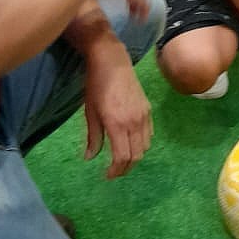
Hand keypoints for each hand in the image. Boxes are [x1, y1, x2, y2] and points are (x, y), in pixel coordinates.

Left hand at [82, 40, 152, 178]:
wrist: (112, 63)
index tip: (107, 175)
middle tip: (114, 172)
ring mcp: (144, 116)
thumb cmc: (96, 86)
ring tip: (122, 159)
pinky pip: (149, 134)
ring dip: (135, 157)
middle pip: (136, 155)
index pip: (122, 156)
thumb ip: (93, 137)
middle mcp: (134, 122)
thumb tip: (89, 158)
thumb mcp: (90, 113)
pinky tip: (131, 143)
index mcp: (117, 124)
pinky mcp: (148, 110)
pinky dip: (142, 144)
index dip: (115, 170)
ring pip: (145, 146)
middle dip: (126, 168)